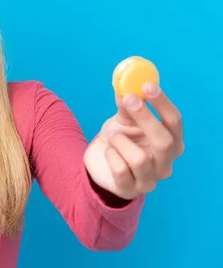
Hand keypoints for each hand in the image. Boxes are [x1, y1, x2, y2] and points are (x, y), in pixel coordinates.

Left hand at [84, 82, 183, 199]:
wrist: (100, 165)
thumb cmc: (119, 140)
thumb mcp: (122, 120)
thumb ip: (126, 106)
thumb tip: (126, 86)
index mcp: (171, 142)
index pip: (175, 122)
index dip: (162, 103)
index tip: (147, 85)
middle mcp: (165, 163)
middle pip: (164, 142)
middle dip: (146, 118)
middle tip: (128, 99)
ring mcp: (149, 179)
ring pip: (139, 159)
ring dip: (120, 141)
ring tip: (113, 137)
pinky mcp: (129, 189)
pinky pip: (120, 170)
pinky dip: (110, 155)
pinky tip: (108, 151)